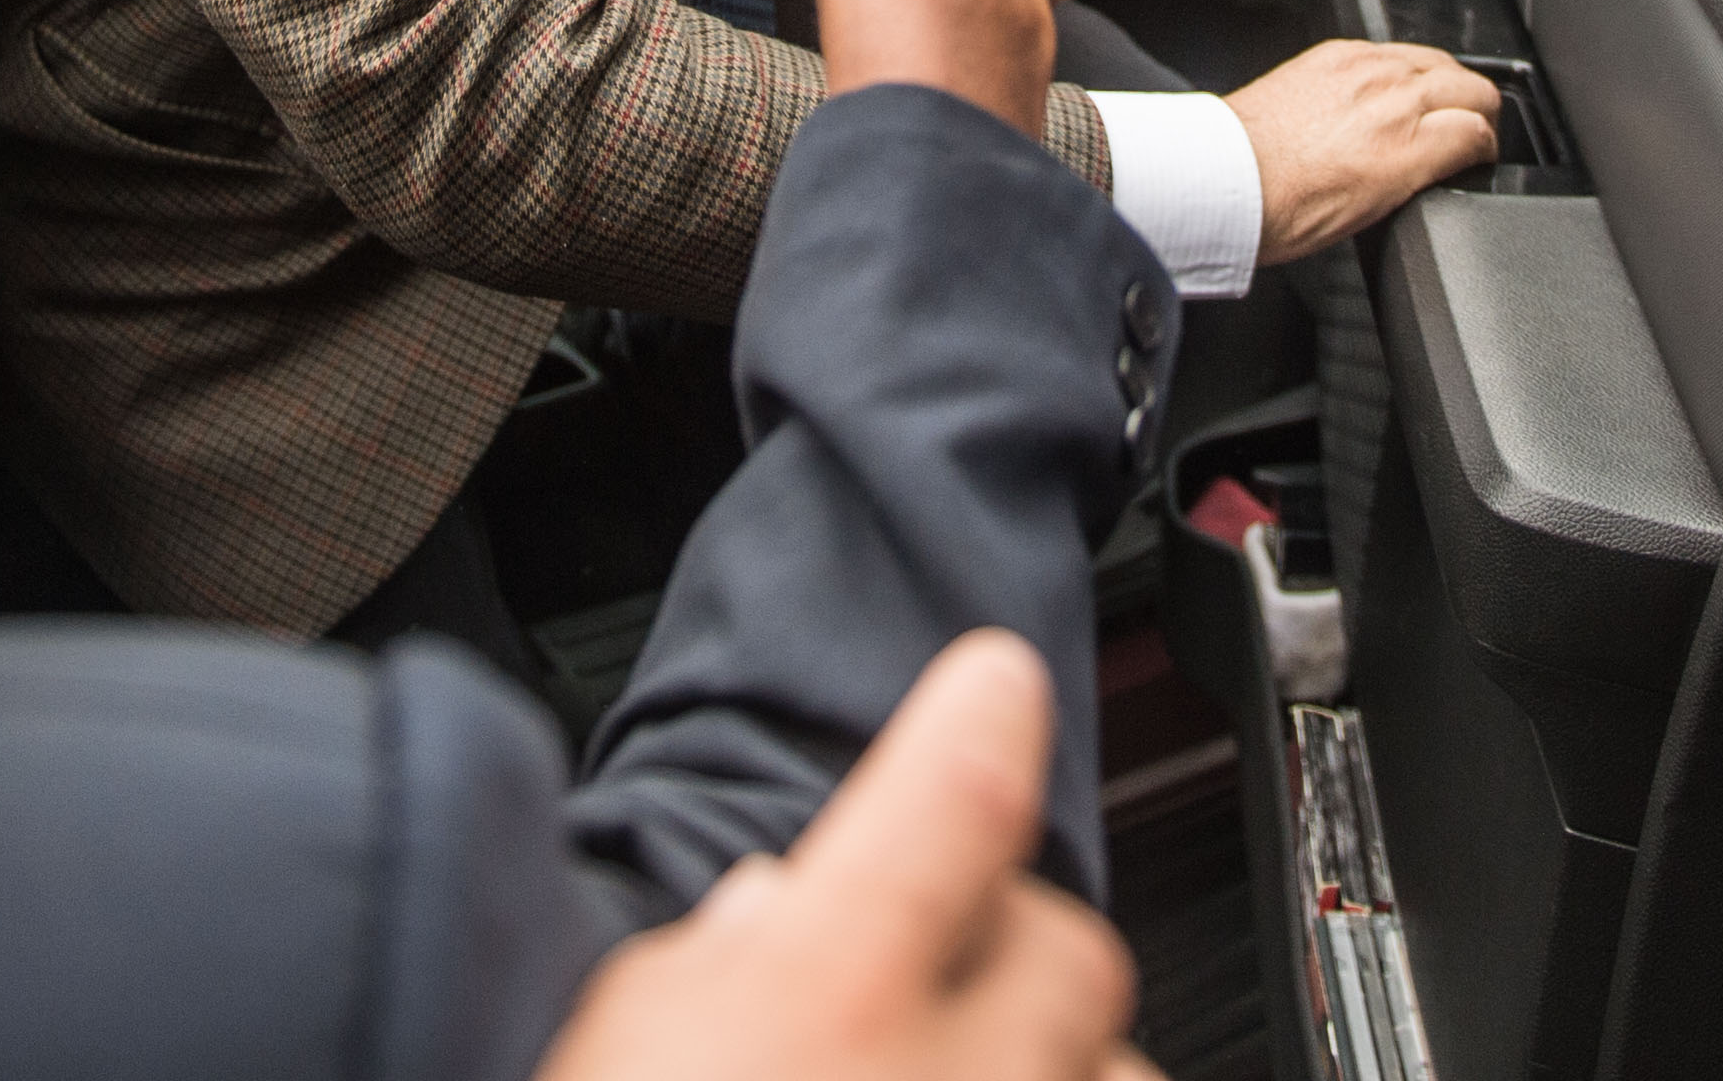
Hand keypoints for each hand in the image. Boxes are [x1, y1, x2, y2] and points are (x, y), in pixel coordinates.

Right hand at [534, 632, 1145, 1080]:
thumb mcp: (610, 1044)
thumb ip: (701, 970)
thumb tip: (770, 911)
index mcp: (819, 997)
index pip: (958, 794)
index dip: (985, 719)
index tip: (997, 681)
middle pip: (1067, 950)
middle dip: (1014, 954)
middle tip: (934, 988)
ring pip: (1113, 1076)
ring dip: (1053, 1073)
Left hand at [1227, 41, 1501, 265]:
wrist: (1223, 179)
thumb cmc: (1282, 209)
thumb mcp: (1370, 215)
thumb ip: (1420, 178)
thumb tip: (1442, 166)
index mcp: (1406, 148)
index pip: (1480, 131)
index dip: (1485, 149)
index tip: (1476, 158)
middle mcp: (1392, 98)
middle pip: (1473, 87)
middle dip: (1480, 113)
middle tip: (1469, 133)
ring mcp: (1364, 68)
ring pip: (1437, 60)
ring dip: (1447, 84)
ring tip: (1436, 108)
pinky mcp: (1334, 52)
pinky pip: (1391, 49)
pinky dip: (1404, 68)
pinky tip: (1392, 88)